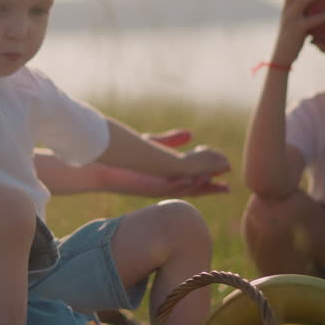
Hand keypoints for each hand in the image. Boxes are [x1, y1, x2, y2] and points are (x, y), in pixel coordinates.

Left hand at [81, 130, 229, 197]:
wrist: (96, 163)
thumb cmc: (118, 153)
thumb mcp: (151, 143)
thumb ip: (170, 140)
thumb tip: (191, 134)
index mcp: (162, 177)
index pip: (190, 182)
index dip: (208, 182)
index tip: (226, 180)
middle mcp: (161, 185)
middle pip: (191, 190)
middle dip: (209, 189)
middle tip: (228, 189)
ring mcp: (155, 186)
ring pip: (184, 188)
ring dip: (201, 186)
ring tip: (219, 183)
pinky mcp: (148, 184)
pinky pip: (171, 184)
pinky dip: (185, 182)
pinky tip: (198, 179)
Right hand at [270, 0, 324, 66]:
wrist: (282, 57)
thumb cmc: (293, 42)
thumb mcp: (298, 26)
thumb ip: (307, 15)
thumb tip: (323, 7)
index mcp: (287, 8)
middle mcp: (286, 10)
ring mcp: (290, 19)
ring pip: (303, 1)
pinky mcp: (296, 30)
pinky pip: (311, 20)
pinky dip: (321, 16)